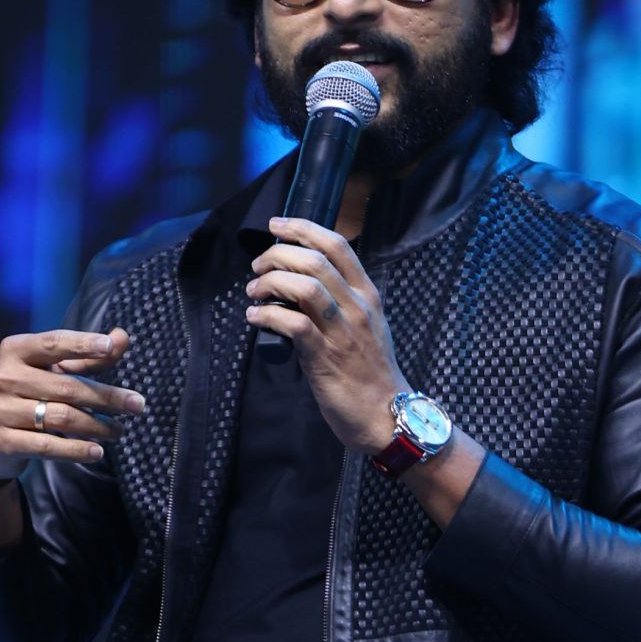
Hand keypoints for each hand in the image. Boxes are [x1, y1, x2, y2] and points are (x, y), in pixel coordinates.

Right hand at [0, 325, 148, 480]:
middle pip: (67, 387)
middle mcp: (5, 377)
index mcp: (15, 351)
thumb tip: (123, 337)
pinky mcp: (4, 441)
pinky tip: (97, 452)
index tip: (110, 347)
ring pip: (62, 418)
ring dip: (97, 427)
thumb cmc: (24, 395)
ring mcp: (2, 410)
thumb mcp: (48, 371)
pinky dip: (76, 450)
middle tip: (137, 405)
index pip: (54, 343)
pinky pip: (48, 446)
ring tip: (119, 431)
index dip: (83, 344)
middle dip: (107, 397)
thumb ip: (85, 357)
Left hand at [245, 217, 405, 454]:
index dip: (303, 228)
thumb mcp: (367, 328)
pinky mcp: (324, 356)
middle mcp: (357, 307)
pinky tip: (255, 316)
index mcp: (367, 295)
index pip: (337, 245)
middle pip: (314, 259)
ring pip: (304, 286)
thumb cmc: (370, 374)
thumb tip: (300, 286)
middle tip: (258, 266)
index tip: (277, 226)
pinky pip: (292, 323)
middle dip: (278, 254)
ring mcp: (342, 331)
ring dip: (270, 282)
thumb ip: (342, 304)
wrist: (386, 415)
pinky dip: (267, 314)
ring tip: (254, 291)